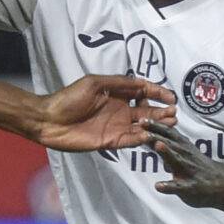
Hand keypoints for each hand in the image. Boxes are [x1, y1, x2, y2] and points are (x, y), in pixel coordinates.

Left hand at [36, 76, 176, 151]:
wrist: (49, 120)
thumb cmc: (69, 98)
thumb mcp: (94, 83)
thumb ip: (119, 83)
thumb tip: (143, 83)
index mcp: (116, 94)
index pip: (142, 93)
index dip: (157, 93)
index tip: (170, 97)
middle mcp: (119, 110)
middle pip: (146, 111)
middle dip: (161, 112)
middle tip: (173, 114)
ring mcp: (116, 126)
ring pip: (142, 127)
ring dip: (156, 125)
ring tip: (170, 123)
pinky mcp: (111, 141)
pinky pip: (131, 140)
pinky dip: (142, 138)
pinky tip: (152, 136)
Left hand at [144, 120, 223, 207]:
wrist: (221, 183)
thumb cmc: (196, 165)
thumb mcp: (183, 149)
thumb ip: (166, 142)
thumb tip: (146, 133)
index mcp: (181, 146)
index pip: (167, 132)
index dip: (154, 125)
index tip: (141, 119)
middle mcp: (184, 154)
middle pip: (169, 142)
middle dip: (156, 133)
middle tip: (142, 125)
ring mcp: (188, 170)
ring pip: (176, 160)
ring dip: (167, 152)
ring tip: (157, 145)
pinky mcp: (190, 187)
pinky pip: (178, 186)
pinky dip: (169, 186)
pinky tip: (159, 186)